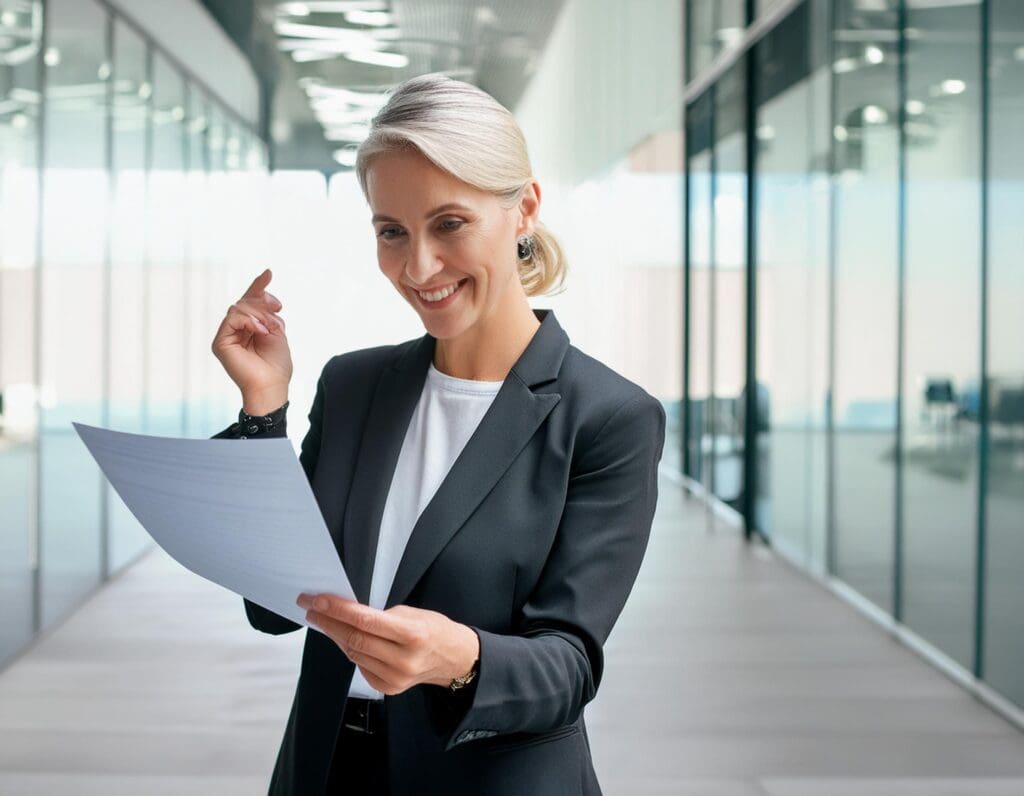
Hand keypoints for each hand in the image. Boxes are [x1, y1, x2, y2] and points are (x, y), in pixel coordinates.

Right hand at [211, 268, 292, 413]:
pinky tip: (260, 330)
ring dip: (258, 314)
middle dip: (262, 302)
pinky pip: (232, 318)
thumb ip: (267, 313)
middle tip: (277, 308)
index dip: (258, 287)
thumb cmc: (276, 364)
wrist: (272, 385)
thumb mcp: (276, 331)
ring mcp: (226, 336)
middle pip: (245, 301)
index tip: (268, 273)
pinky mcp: (220, 343)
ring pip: (238, 307)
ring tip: (269, 329)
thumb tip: (263, 292)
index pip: (250, 303)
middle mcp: (235, 330)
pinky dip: (249, 321)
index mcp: (249, 328)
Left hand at [296, 593, 479, 695]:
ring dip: (335, 635)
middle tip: (311, 608)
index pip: (365, 621)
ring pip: (353, 653)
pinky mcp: (388, 688)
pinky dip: (350, 650)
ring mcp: (394, 677)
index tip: (317, 600)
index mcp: (411, 634)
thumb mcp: (411, 613)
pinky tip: (343, 638)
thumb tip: (346, 614)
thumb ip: (380, 617)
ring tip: (323, 620)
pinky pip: (360, 666)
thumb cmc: (433, 630)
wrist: (453, 659)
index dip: (337, 610)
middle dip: (328, 621)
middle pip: (354, 639)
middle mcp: (402, 659)